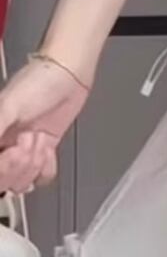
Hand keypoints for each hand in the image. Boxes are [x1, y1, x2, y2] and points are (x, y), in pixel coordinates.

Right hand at [0, 58, 90, 193]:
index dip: (3, 165)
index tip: (13, 148)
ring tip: (39, 141)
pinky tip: (48, 149)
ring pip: (21, 182)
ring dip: (34, 164)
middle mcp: (3, 144)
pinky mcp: (42, 151)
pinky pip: (41, 176)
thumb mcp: (9, 105)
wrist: (70, 74)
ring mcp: (22, 150)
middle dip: (20, 163)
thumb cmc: (39, 80)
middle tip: (29, 140)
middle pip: (3, 181)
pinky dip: (46, 168)